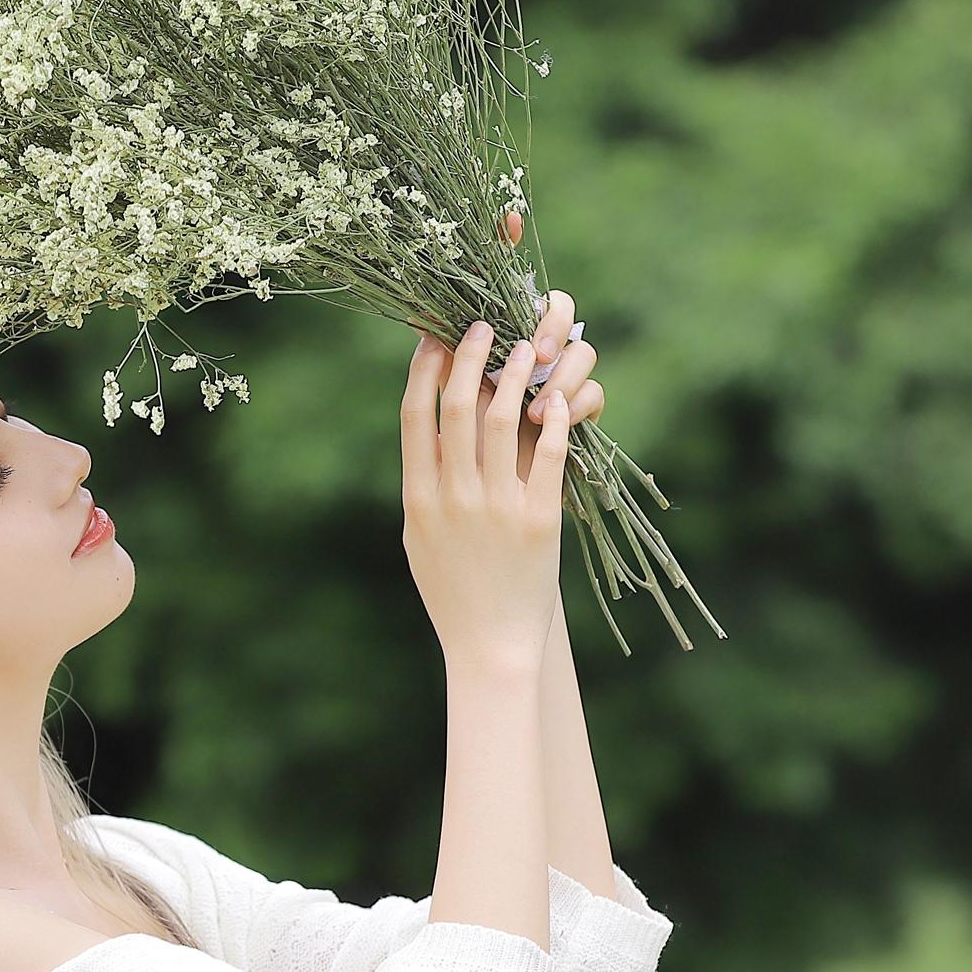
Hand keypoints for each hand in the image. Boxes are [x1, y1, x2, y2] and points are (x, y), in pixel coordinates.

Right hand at [399, 319, 577, 676]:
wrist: (490, 645)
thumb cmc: (453, 592)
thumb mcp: (421, 538)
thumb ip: (422, 486)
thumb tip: (428, 433)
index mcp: (418, 500)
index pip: (416, 418)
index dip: (424, 372)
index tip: (433, 339)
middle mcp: (454, 498)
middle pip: (459, 409)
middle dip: (470, 359)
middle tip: (481, 326)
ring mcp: (497, 508)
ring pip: (504, 422)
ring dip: (514, 376)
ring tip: (524, 347)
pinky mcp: (539, 520)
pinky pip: (549, 456)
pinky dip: (553, 420)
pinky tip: (555, 398)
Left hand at [420, 211, 606, 481]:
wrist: (488, 515)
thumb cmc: (457, 456)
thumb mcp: (442, 403)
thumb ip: (438, 358)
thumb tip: (416, 315)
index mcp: (501, 334)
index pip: (512, 277)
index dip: (510, 239)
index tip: (510, 220)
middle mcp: (535, 346)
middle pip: (560, 307)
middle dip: (550, 324)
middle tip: (531, 353)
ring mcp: (562, 376)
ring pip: (581, 348)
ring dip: (562, 370)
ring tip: (536, 404)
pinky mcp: (581, 413)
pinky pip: (593, 393)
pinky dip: (576, 403)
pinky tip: (551, 417)